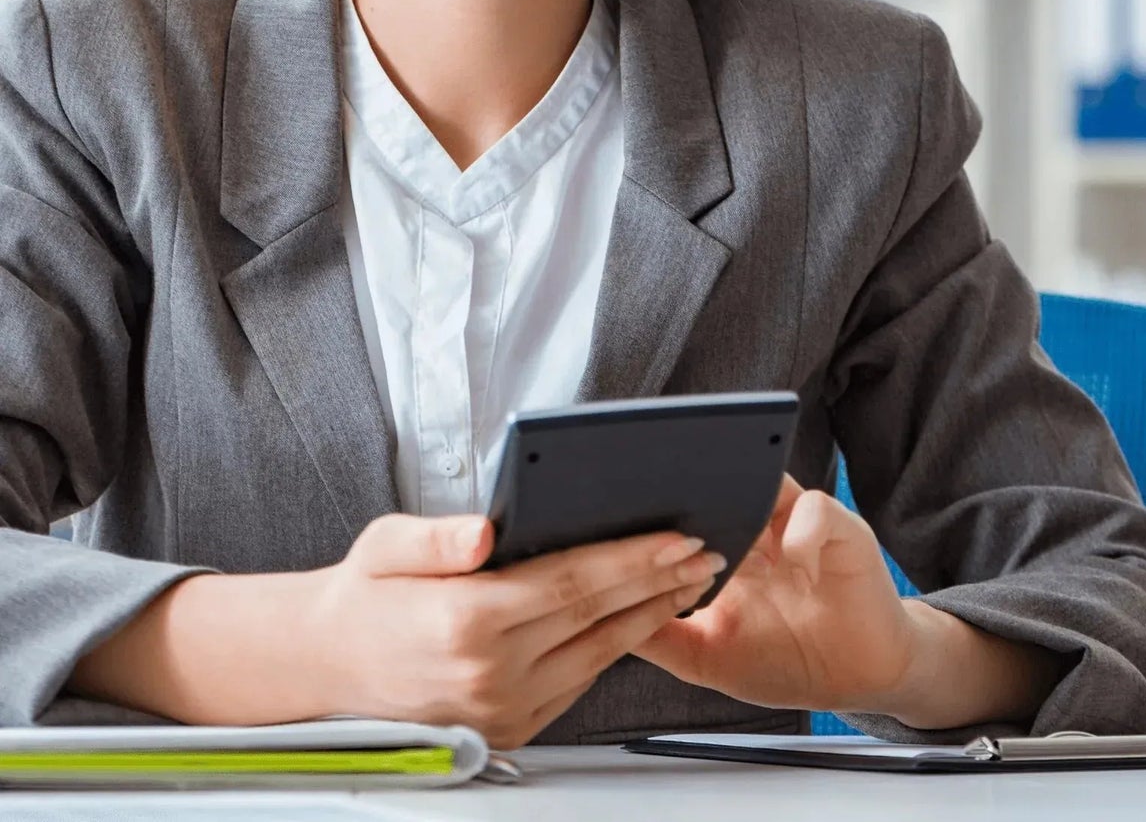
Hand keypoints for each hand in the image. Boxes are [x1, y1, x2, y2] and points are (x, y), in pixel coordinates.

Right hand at [307, 513, 725, 747]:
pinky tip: (641, 619)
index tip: (676, 537)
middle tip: (705, 553)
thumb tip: (484, 531)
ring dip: (650, 616)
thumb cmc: (364, 595)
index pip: (570, 581)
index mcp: (464, 620)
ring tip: (689, 582)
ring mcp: (500, 708)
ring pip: (596, 655)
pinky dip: (616, 648)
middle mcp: (488, 672)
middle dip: (658, 581)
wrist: (328, 665)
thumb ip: (438, 536)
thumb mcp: (386, 544)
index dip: (631, 558)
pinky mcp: (508, 727)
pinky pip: (578, 683)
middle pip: (595, 617)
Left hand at [632, 475, 921, 714]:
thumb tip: (602, 619)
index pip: (686, 512)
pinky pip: (814, 510)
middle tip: (669, 515)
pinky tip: (796, 570)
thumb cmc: (785, 661)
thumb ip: (661, 635)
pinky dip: (800, 535)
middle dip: (695, 501)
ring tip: (735, 541)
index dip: (660, 517)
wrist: (856, 676)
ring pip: (765, 486)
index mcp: (725, 549)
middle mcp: (759, 527)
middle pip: (721, 488)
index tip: (629, 525)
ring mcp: (798, 523)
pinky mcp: (841, 528)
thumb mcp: (707, 655)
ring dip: (746, 509)